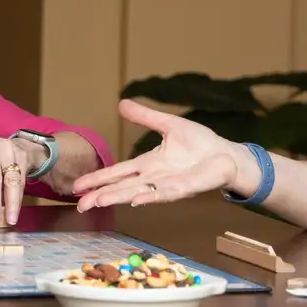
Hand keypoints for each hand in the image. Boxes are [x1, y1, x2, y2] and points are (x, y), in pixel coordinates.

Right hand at [71, 99, 253, 210]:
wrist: (228, 155)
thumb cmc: (201, 144)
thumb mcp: (169, 125)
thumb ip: (145, 117)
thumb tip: (121, 103)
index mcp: (148, 164)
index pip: (118, 172)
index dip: (98, 178)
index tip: (78, 186)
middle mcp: (154, 178)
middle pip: (121, 187)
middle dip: (100, 195)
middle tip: (80, 204)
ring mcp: (168, 185)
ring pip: (137, 192)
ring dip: (118, 197)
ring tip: (99, 202)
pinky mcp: (185, 188)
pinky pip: (165, 194)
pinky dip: (150, 197)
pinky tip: (136, 201)